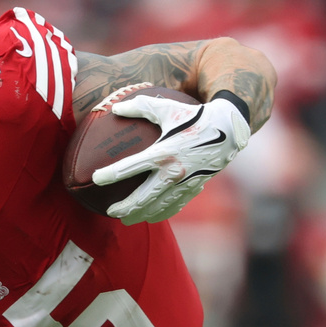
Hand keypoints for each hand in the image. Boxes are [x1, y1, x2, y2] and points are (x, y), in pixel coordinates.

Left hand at [93, 94, 250, 224]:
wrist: (229, 130)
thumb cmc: (194, 116)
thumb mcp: (167, 108)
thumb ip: (140, 107)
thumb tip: (114, 108)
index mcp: (164, 152)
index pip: (131, 166)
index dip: (111, 174)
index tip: (96, 178)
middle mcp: (174, 172)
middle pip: (143, 197)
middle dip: (125, 207)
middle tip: (110, 212)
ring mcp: (185, 183)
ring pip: (158, 207)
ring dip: (140, 214)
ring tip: (126, 219)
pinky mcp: (194, 188)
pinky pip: (175, 206)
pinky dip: (161, 213)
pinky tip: (151, 216)